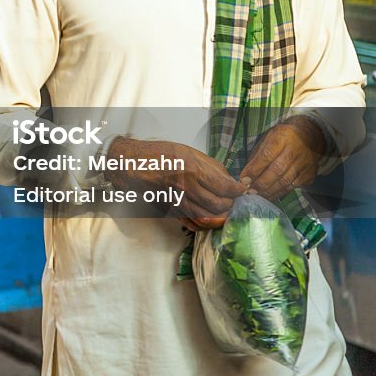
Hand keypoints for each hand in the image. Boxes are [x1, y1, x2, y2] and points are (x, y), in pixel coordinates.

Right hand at [107, 137, 245, 229]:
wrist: (133, 163)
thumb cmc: (159, 154)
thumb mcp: (189, 152)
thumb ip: (212, 167)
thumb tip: (230, 180)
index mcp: (193, 170)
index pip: (225, 187)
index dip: (238, 190)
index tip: (241, 189)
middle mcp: (186, 188)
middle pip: (219, 205)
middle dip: (230, 204)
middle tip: (233, 199)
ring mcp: (178, 202)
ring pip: (208, 218)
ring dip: (220, 216)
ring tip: (224, 209)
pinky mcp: (171, 210)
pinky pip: (192, 224)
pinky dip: (205, 224)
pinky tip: (210, 218)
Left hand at [238, 116, 324, 201]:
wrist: (311, 137)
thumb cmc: (283, 137)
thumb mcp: (268, 137)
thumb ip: (258, 154)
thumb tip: (246, 174)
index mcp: (282, 137)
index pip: (266, 155)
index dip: (254, 169)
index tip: (243, 180)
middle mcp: (294, 151)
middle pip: (277, 170)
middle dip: (261, 183)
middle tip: (249, 192)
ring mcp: (304, 164)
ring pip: (285, 181)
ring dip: (269, 191)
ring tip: (258, 196)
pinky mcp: (310, 174)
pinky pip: (293, 186)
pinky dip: (280, 193)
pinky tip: (270, 195)